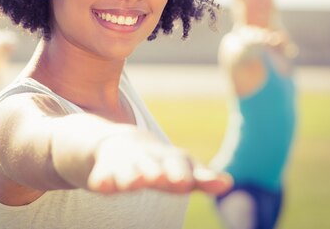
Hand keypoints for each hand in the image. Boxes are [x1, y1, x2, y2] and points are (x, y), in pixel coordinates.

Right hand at [88, 130, 231, 194]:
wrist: (120, 144)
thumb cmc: (160, 163)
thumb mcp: (181, 168)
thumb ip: (202, 178)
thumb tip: (228, 183)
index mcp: (169, 159)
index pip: (178, 163)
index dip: (181, 173)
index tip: (183, 183)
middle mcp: (147, 159)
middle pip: (152, 165)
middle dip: (155, 172)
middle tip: (157, 179)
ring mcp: (125, 163)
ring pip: (127, 170)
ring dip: (130, 175)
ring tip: (133, 182)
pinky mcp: (104, 171)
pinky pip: (102, 175)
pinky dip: (102, 180)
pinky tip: (101, 186)